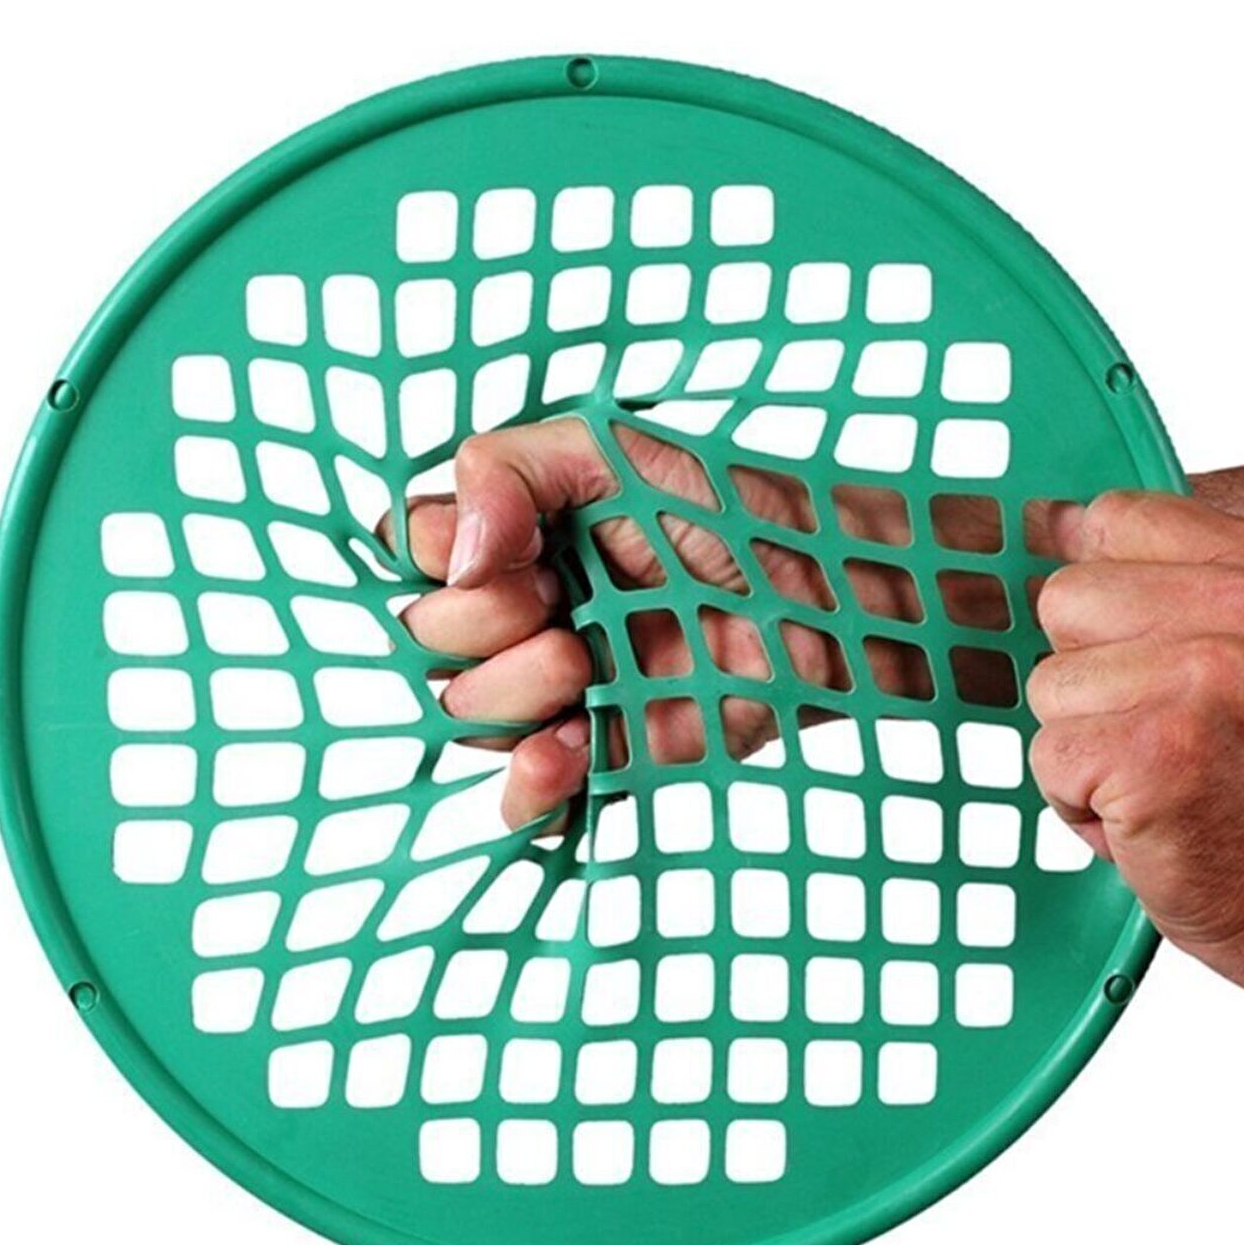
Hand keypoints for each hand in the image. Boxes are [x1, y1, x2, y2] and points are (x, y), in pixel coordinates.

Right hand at [400, 416, 929, 828]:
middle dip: (482, 625)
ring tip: (588, 663)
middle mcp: (524, 612)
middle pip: (428, 640)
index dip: (438, 556)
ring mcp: (559, 687)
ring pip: (468, 713)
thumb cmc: (732, 508)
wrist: (829, 588)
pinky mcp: (604, 751)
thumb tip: (452, 558)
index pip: (414, 550)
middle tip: (562, 607)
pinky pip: (524, 794)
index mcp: (512, 535)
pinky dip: (529, 781)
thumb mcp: (612, 451)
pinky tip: (567, 747)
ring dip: (515, 690)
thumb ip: (509, 469)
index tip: (512, 550)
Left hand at [1028, 490, 1243, 1063]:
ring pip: (1048, 683)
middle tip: (1162, 730)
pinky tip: (1144, 814)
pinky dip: (1076, 801)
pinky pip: (1046, 753)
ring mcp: (1206, 681)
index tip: (1150, 654)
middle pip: (1067, 599)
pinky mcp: (1155, 754)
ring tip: (1156, 774)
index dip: (1107, 600)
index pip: (1111, 520)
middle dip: (1088, 674)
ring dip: (1082, 744)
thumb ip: (1164, 576)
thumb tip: (1049, 521)